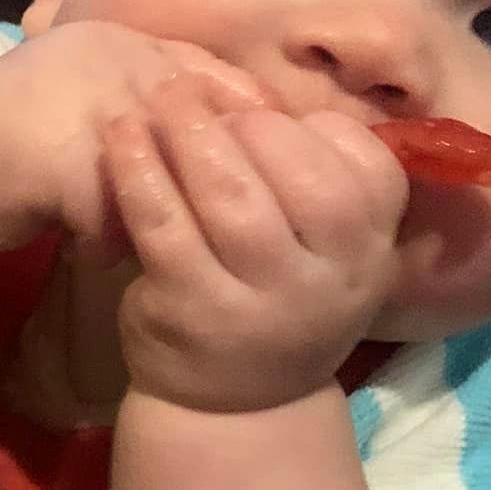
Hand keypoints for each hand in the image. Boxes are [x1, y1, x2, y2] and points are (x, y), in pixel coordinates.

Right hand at [0, 21, 274, 269]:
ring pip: (165, 180)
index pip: (222, 85)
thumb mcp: (92, 96)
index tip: (251, 188)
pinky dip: (104, 243)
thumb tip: (248, 140)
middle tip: (206, 233)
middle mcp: (116, 61)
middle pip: (203, 135)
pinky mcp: (62, 158)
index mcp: (129, 42)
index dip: (247, 139)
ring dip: (156, 220)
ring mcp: (88, 105)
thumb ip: (155, 102)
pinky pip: (115, 218)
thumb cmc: (21, 137)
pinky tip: (87, 249)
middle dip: (206, 191)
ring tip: (140, 241)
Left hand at [105, 82, 409, 412]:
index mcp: (370, 250)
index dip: (304, 127)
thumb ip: (311, 174)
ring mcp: (260, 300)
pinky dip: (138, 170)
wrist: (233, 402)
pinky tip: (120, 135)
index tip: (258, 114)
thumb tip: (257, 89)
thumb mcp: (321, 244)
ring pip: (231, 197)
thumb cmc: (274, 290)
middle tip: (192, 87)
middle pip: (300, 176)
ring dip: (190, 133)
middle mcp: (329, 279)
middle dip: (245, 121)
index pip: (365, 166)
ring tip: (159, 96)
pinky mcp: (191, 308)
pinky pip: (163, 223)